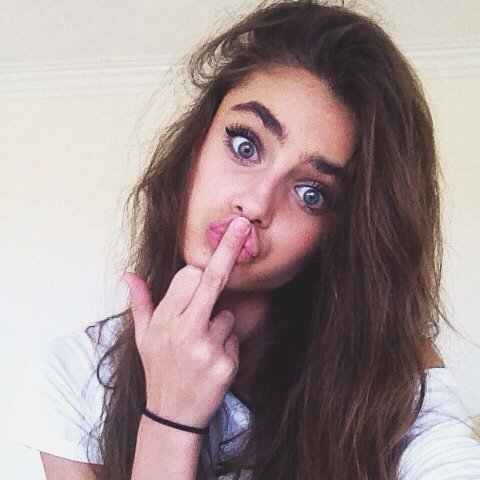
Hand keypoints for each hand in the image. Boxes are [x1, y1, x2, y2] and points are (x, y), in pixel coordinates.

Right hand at [123, 216, 251, 428]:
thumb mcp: (143, 337)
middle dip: (229, 250)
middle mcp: (184, 330)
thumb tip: (128, 274)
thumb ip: (140, 302)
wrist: (171, 415)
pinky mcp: (225, 365)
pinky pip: (235, 340)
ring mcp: (206, 348)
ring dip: (221, 325)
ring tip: (201, 347)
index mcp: (164, 319)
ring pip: (228, 315)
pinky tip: (211, 362)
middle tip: (243, 226)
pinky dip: (228, 347)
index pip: (189, 276)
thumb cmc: (158, 369)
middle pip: (212, 279)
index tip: (218, 247)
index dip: (200, 269)